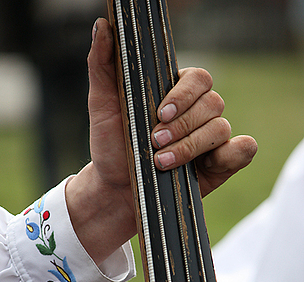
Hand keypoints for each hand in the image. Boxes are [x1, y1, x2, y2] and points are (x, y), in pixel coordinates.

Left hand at [65, 18, 256, 264]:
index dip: (183, 95)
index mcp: (177, 93)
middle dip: (183, 125)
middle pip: (212, 103)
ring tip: (161, 162)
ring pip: (221, 128)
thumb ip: (103, 66)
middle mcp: (198, 113)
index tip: (160, 114)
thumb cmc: (112, 147)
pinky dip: (232, 154)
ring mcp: (211, 139)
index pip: (198, 79)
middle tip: (155, 142)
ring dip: (191, 146)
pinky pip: (243, 150)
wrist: (117, 190)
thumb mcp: (102, 106)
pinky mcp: (220, 164)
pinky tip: (206, 165)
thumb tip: (103, 26)